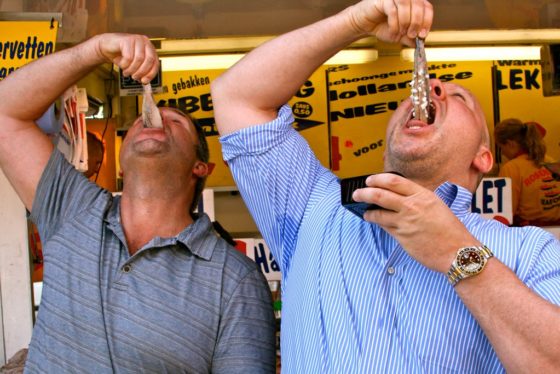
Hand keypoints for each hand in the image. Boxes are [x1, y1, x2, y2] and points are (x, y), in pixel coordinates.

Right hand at [92, 33, 158, 83]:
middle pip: (149, 60)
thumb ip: (141, 71)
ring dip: (131, 69)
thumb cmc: (121, 55)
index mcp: (149, 48)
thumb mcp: (134, 65)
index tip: (144, 81)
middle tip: (134, 77)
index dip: (151, 73)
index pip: (155, 62)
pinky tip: (121, 64)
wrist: (106, 47)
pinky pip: (129, 57)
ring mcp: (136, 39)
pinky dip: (124, 64)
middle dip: (141, 72)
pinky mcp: (127, 40)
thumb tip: (145, 81)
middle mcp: (145, 42)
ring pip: (139, 59)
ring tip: (126, 72)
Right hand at [347, 0, 432, 45]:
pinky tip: (392, 31)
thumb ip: (411, 38)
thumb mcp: (400, 34)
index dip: (427, 21)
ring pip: (406, 4)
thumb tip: (422, 43)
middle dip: (416, 22)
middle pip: (418, 5)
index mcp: (412, 2)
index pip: (427, 7)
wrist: (364, 25)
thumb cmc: (381, 26)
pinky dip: (394, 24)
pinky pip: (392, 10)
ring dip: (405, 22)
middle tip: (412, 35)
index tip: (422, 35)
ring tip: (400, 33)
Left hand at [352, 173, 479, 271]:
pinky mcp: (402, 237)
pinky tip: (375, 222)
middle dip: (364, 193)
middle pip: (380, 195)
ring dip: (368, 212)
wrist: (458, 252)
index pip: (394, 181)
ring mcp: (406, 222)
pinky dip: (378, 223)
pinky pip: (385, 227)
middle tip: (357, 193)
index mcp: (423, 195)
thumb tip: (397, 195)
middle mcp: (412, 206)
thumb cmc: (450, 229)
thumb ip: (417, 198)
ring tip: (365, 211)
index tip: (369, 180)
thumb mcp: (436, 205)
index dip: (378, 179)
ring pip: (378, 213)